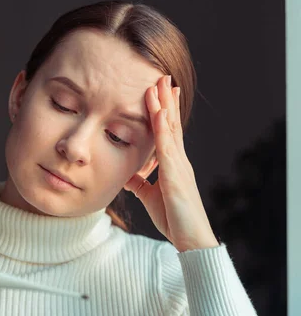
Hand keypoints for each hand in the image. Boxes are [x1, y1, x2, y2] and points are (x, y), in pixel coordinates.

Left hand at [124, 75, 218, 252]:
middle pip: (171, 124)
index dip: (164, 111)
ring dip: (163, 106)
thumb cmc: (174, 218)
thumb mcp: (150, 196)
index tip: (160, 92)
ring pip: (170, 130)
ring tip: (159, 84)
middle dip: (166, 100)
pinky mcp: (176, 175)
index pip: (167, 132)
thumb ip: (140, 183)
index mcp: (174, 164)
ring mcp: (179, 166)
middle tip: (162, 76)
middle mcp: (179, 160)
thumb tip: (125, 175)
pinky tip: (158, 112)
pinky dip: (162, 128)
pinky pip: (167, 147)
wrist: (190, 239)